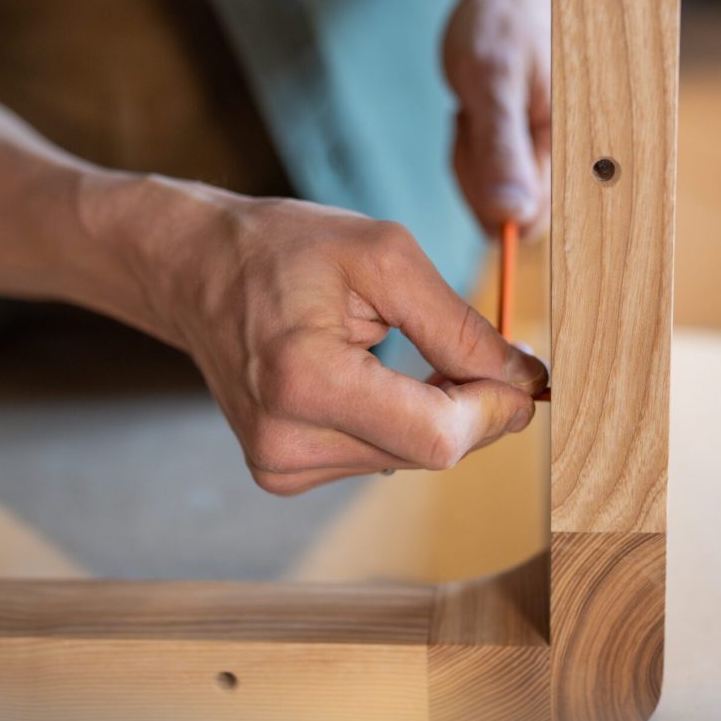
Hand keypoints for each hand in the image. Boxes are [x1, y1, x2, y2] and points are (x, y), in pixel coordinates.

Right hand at [173, 195, 547, 494]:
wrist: (196, 269)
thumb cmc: (281, 249)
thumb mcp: (382, 257)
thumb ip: (459, 326)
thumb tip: (524, 381)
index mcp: (304, 382)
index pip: (436, 437)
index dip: (495, 411)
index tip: (524, 376)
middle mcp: (284, 442)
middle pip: (428, 453)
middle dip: (469, 407)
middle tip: (469, 351)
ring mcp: (276, 465)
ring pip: (405, 458)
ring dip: (429, 413)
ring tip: (395, 351)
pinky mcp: (279, 472)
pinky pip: (374, 457)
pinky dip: (394, 422)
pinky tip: (371, 378)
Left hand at [442, 0, 550, 237]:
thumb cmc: (503, 28)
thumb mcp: (493, 83)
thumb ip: (501, 150)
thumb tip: (512, 218)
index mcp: (574, 147)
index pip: (530, 223)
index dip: (490, 204)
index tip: (477, 141)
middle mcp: (568, 162)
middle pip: (507, 217)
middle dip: (476, 174)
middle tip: (474, 116)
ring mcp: (545, 161)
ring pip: (493, 200)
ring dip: (470, 160)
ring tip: (477, 108)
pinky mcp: (526, 157)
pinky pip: (488, 181)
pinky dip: (470, 153)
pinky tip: (476, 114)